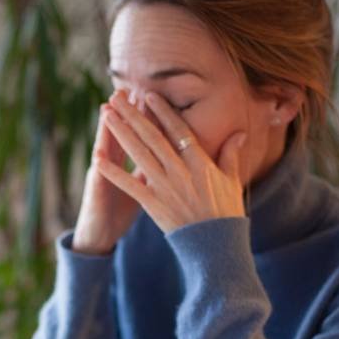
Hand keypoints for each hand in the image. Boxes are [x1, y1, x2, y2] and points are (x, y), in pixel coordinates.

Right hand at [72, 103, 141, 254]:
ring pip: (104, 150)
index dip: (144, 117)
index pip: (139, 135)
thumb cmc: (119, 211)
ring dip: (105, 131)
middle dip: (125, 114)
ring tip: (107, 109)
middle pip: (121, 135)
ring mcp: (102, 178)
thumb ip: (153, 168)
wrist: (99, 235)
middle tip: (130, 89)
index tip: (152, 96)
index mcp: (126, 163)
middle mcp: (112, 165)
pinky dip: (98, 168)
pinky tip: (97, 154)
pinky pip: (98, 181)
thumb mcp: (141, 187)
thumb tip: (171, 154)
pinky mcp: (96, 195)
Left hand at [95, 90, 246, 233]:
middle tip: (116, 97)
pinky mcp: (153, 204)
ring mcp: (166, 187)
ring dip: (120, 133)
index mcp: (199, 162)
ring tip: (106, 115)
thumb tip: (240, 132)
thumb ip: (231, 154)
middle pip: (153, 137)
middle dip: (133, 115)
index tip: (148, 94)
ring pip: (139, 154)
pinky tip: (98, 158)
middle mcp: (181, 170)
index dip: (162, 111)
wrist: (216, 243)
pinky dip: (113, 172)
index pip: (178, 130)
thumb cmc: (225, 212)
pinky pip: (129, 185)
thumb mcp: (232, 180)